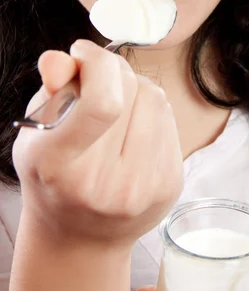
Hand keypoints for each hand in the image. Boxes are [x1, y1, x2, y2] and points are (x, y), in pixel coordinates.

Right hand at [13, 40, 183, 247]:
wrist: (82, 236)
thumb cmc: (53, 178)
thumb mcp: (36, 134)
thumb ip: (51, 91)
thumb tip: (63, 58)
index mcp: (60, 168)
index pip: (100, 104)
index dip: (96, 63)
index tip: (83, 53)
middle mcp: (105, 184)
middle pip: (129, 91)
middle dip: (112, 71)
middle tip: (97, 79)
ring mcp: (143, 188)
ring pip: (154, 98)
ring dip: (134, 87)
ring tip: (115, 105)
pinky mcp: (170, 184)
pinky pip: (169, 119)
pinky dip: (151, 110)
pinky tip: (133, 125)